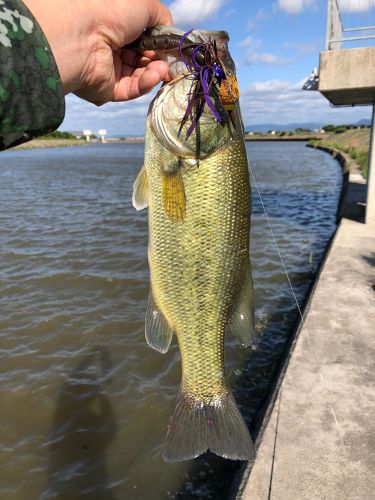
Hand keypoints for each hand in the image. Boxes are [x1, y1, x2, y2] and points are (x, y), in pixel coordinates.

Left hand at [23, 0, 171, 104]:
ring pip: (140, 75)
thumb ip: (162, 18)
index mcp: (116, 25)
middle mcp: (111, 47)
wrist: (81, 35)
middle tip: (171, 61)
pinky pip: (131, 89)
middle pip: (143, 59)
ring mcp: (109, 69)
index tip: (174, 48)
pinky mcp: (107, 89)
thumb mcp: (144, 4)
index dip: (160, 44)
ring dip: (155, 72)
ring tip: (162, 69)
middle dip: (160, 60)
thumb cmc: (109, 11)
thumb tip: (170, 33)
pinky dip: (145, 83)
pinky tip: (154, 76)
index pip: (144, 39)